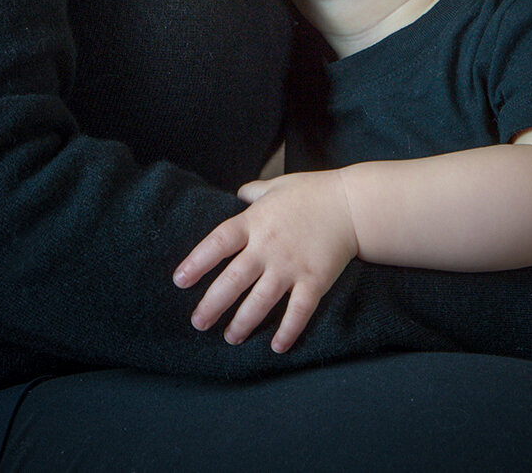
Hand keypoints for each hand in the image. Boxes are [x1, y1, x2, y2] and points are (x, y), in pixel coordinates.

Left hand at [173, 171, 358, 352]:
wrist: (352, 204)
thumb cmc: (313, 192)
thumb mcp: (277, 186)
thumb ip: (254, 192)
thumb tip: (237, 195)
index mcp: (255, 222)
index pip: (218, 243)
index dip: (197, 262)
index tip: (179, 281)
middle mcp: (268, 246)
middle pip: (233, 280)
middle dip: (212, 304)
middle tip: (198, 323)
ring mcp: (291, 265)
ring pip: (260, 301)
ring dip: (242, 322)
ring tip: (230, 337)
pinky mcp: (314, 280)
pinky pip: (298, 311)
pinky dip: (287, 331)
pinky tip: (276, 346)